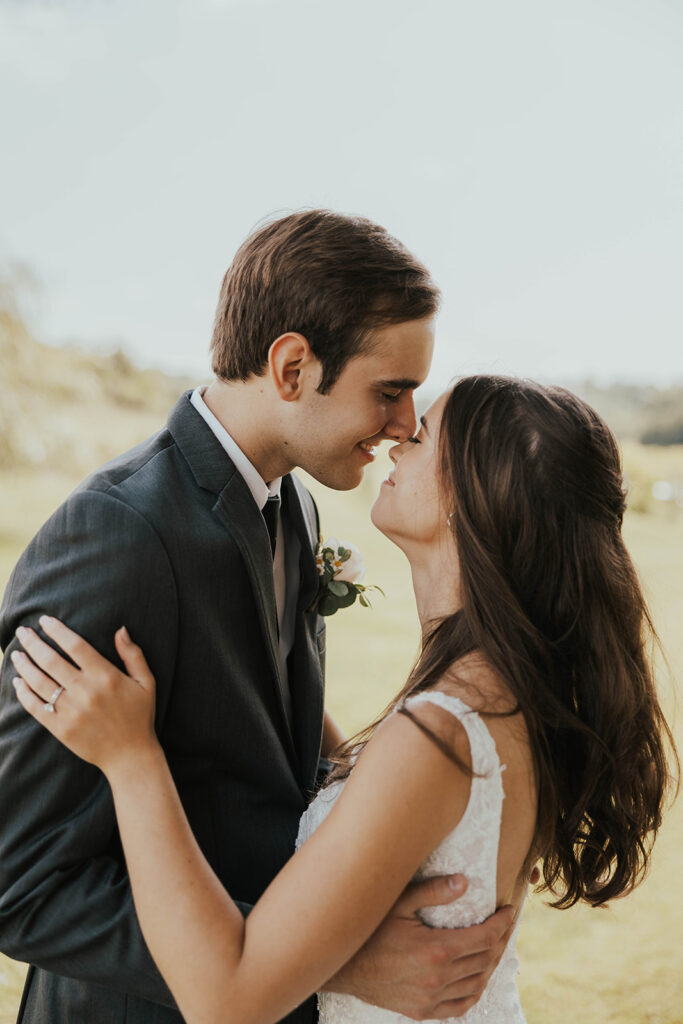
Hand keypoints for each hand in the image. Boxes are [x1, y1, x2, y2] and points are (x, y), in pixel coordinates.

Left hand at [11, 616, 157, 773]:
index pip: (75, 646)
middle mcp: (86, 691)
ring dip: (25, 665)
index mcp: (106, 676)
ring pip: (39, 682)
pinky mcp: (61, 729)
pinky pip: (36, 707)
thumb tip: (120, 629)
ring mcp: (71, 711)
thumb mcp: (146, 682)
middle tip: (22, 631)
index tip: (44, 620)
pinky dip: (24, 693)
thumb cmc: (139, 716)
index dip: (57, 631)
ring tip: (16, 654)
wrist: (130, 756)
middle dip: (33, 643)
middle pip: (51, 661)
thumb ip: (133, 654)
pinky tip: (18, 682)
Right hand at [324, 874, 514, 1018]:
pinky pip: (460, 1006)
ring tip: (495, 946)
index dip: (501, 923)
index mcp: (436, 950)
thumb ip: (432, 892)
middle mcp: (438, 978)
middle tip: (506, 925)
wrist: (342, 967)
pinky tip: (477, 978)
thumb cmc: (369, 929)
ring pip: (476, 984)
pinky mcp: (422, 1011)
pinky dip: (474, 991)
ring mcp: (430, 998)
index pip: (483, 937)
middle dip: (500, 940)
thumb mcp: (398, 902)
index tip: (509, 910)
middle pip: (485, 960)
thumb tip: (464, 882)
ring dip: (491, 964)